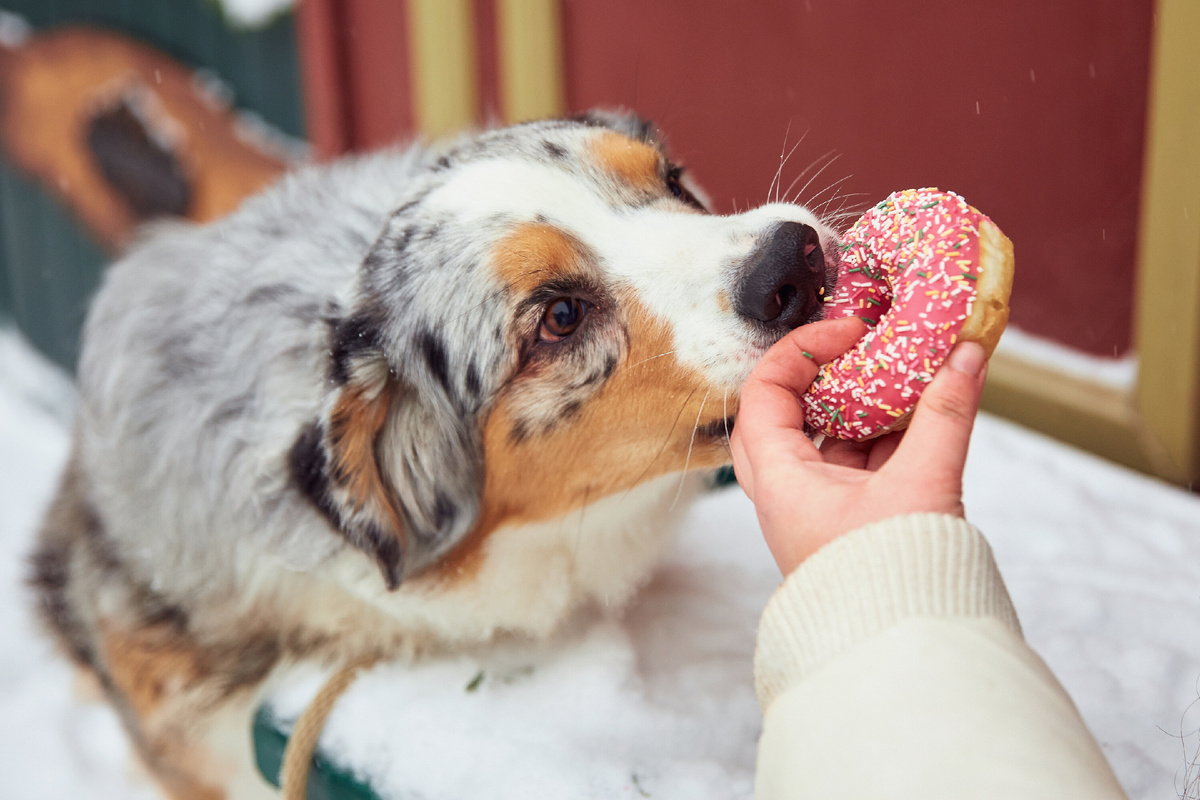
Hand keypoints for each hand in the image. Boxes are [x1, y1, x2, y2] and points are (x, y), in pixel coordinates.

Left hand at [730, 317, 987, 576]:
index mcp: (781, 483)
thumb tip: (967, 355)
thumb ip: (946, 416)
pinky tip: (922, 413)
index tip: (848, 332)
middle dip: (824, 375)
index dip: (799, 351)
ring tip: (903, 373)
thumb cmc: (896, 579)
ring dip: (863, 405)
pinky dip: (886, 436)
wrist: (908, 654)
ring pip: (827, 440)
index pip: (762, 394)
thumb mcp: (923, 486)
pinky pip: (859, 466)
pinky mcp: (852, 524)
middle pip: (785, 414)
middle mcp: (789, 495)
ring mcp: (819, 510)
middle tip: (862, 349)